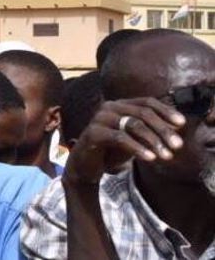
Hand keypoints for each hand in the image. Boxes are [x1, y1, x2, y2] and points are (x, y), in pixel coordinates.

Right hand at [64, 98, 184, 185]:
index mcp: (120, 104)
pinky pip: (120, 138)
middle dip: (163, 129)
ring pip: (133, 124)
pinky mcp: (93, 132)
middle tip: (177, 145)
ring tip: (167, 156)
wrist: (85, 166)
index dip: (165, 111)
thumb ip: (151, 132)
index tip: (181, 123)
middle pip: (143, 113)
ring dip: (154, 141)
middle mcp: (109, 107)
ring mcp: (99, 118)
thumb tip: (176, 130)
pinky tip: (150, 158)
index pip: (147, 102)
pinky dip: (138, 148)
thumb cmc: (112, 150)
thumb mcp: (135, 139)